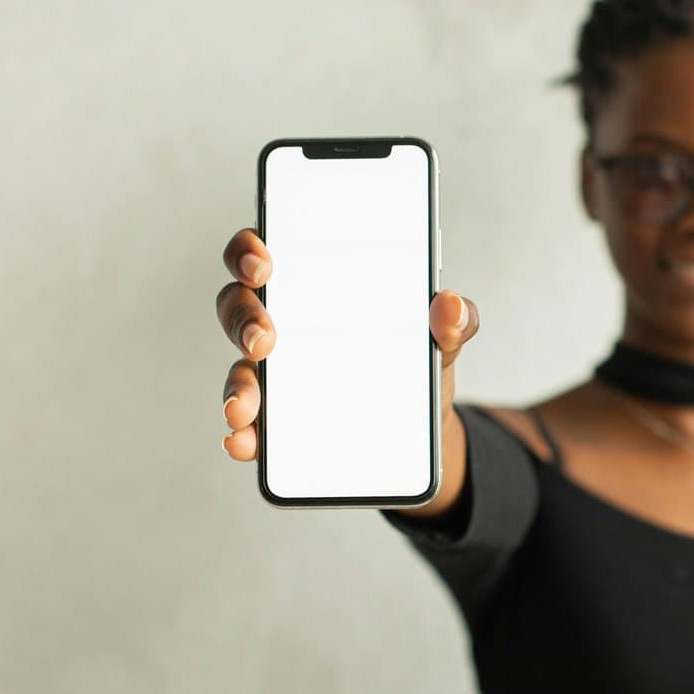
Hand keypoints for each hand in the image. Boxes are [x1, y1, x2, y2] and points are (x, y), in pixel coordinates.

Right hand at [216, 227, 478, 459]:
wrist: (422, 427)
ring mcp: (275, 373)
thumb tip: (451, 306)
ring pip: (238, 368)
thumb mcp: (442, 337)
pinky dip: (243, 434)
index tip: (262, 263)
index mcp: (313, 286)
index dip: (249, 250)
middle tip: (266, 340)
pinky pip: (250, 423)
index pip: (262, 253)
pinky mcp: (278, 420)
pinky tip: (246, 442)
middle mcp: (282, 323)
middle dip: (243, 319)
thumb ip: (456, 319)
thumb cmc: (417, 358)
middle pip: (238, 305)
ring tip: (246, 407)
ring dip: (237, 386)